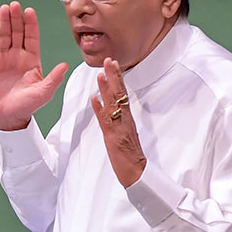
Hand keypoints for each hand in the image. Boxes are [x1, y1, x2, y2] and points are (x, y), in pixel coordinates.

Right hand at [0, 1, 67, 130]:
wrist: (7, 116)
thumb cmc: (27, 106)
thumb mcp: (43, 93)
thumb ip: (54, 79)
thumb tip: (65, 65)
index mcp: (32, 60)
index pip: (32, 38)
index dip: (31, 24)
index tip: (29, 12)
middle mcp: (18, 56)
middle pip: (17, 32)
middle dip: (16, 19)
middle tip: (15, 5)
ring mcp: (4, 59)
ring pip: (4, 36)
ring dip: (5, 22)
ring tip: (5, 8)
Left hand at [91, 58, 146, 187]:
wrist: (137, 172)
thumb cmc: (130, 154)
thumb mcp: (124, 133)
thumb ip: (118, 119)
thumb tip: (110, 107)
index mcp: (127, 117)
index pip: (122, 93)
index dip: (117, 78)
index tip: (113, 64)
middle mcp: (125, 119)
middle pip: (120, 94)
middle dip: (114, 76)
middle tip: (109, 60)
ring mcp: (120, 127)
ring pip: (114, 104)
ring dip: (106, 88)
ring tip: (101, 73)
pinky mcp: (114, 137)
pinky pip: (106, 121)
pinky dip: (100, 110)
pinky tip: (94, 99)